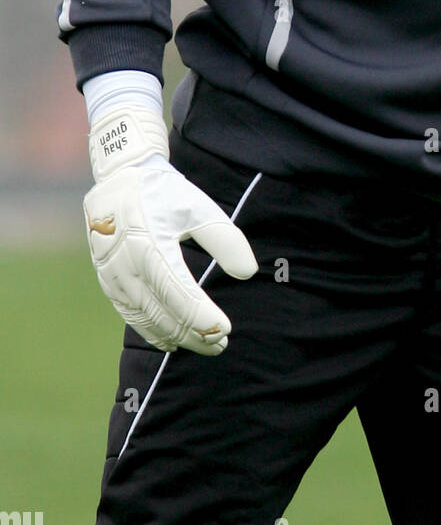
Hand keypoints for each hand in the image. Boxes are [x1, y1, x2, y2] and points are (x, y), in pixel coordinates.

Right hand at [84, 105, 257, 354]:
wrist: (119, 178)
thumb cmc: (165, 192)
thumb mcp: (199, 207)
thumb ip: (225, 240)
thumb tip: (248, 273)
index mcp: (149, 246)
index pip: (179, 295)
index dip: (202, 318)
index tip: (225, 331)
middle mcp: (126, 266)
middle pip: (163, 314)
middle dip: (194, 334)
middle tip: (221, 344)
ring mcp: (112, 277)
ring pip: (146, 320)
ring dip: (176, 337)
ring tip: (206, 345)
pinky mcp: (107, 281)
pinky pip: (131, 315)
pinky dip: (152, 331)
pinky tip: (172, 341)